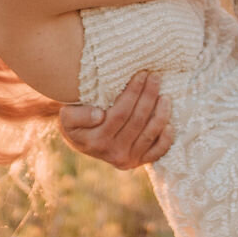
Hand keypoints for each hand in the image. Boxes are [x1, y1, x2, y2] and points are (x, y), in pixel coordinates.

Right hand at [58, 71, 173, 169]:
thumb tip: (99, 115)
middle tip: (155, 77)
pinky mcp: (138, 162)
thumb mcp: (67, 116)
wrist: (80, 139)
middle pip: (137, 122)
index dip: (133, 93)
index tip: (141, 74)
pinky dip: (166, 139)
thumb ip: (79, 115)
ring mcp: (127, 159)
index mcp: (96, 141)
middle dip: (148, 97)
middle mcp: (113, 153)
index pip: (120, 113)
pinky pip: (157, 153)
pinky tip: (170, 124)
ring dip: (161, 114)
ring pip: (149, 134)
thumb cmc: (75, 120)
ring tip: (165, 95)